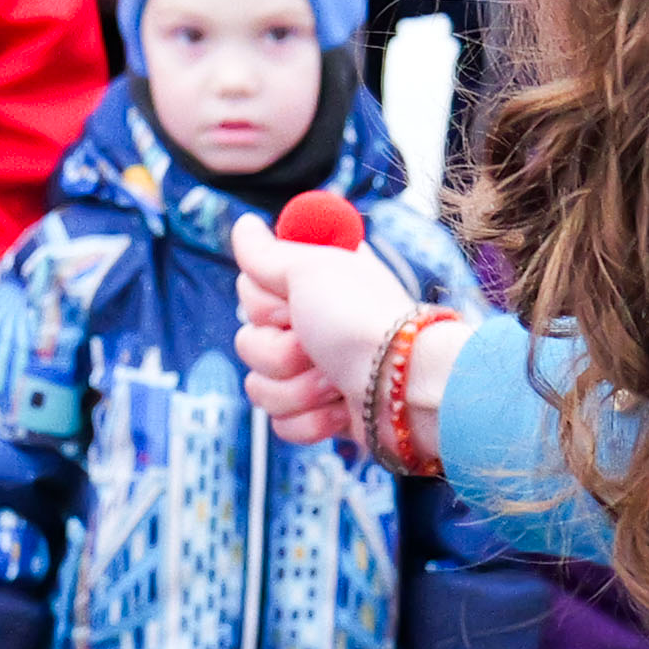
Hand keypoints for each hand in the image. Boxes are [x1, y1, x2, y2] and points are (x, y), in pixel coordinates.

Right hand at [231, 217, 414, 452]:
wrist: (405, 388)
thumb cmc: (364, 321)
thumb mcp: (310, 269)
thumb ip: (268, 252)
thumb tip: (243, 225)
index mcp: (311, 286)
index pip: (250, 290)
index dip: (264, 303)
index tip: (291, 303)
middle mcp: (311, 325)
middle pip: (248, 342)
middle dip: (280, 352)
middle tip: (315, 344)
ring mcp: (314, 372)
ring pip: (260, 387)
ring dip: (299, 388)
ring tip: (335, 381)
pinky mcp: (320, 414)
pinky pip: (281, 423)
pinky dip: (311, 419)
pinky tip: (341, 409)